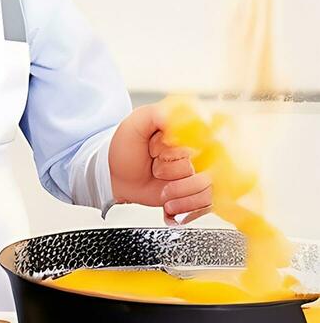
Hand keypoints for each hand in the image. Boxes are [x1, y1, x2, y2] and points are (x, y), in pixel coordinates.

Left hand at [108, 104, 212, 224]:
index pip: (199, 143)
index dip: (172, 151)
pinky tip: (170, 206)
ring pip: (206, 189)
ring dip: (180, 195)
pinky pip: (205, 205)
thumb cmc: (126, 148)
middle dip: (171, 173)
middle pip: (202, 168)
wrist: (116, 176)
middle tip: (154, 169)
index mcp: (186, 133)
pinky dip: (185, 209)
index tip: (154, 151)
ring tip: (163, 192)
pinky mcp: (195, 194)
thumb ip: (156, 114)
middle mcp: (196, 154)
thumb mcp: (136, 124)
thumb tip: (179, 115)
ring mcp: (197, 175)